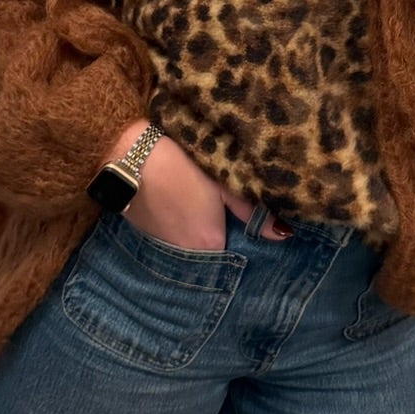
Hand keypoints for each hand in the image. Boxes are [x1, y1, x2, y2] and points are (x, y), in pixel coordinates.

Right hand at [104, 120, 290, 245]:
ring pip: (189, 249)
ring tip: (200, 212)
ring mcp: (162, 249)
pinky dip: (177, 230)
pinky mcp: (146, 237)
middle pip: (211, 257)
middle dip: (221, 243)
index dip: (242, 244)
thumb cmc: (183, 166)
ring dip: (196, 237)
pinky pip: (170, 241)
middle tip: (225, 218)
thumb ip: (251, 211)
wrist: (130, 156)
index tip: (249, 233)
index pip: (234, 256)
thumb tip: (283, 234)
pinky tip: (179, 209)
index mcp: (210, 245)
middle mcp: (185, 256)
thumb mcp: (223, 183)